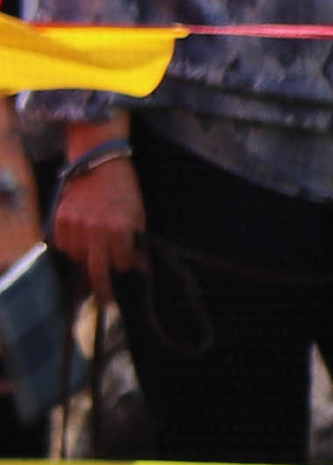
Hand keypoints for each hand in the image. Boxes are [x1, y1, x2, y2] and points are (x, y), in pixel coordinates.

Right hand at [51, 149, 141, 288]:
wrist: (99, 163)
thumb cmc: (124, 190)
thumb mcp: (139, 215)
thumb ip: (137, 243)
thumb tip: (140, 267)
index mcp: (120, 229)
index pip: (123, 263)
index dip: (128, 265)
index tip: (130, 265)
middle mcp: (96, 230)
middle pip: (97, 271)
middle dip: (103, 288)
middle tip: (106, 300)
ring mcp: (75, 225)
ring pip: (78, 258)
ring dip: (87, 260)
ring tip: (95, 250)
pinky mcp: (60, 218)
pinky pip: (63, 245)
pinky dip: (71, 247)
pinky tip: (81, 240)